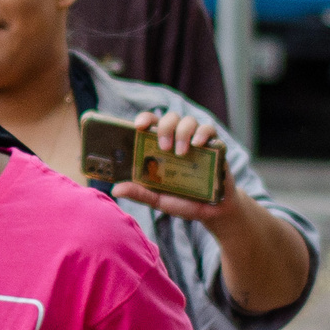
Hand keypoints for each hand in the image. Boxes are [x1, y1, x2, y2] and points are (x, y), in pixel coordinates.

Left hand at [110, 108, 232, 222]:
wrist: (212, 211)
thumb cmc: (182, 201)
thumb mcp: (158, 199)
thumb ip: (139, 193)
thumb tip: (115, 190)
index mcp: (160, 147)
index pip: (151, 124)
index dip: (144, 119)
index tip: (138, 126)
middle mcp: (178, 139)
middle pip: (170, 118)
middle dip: (165, 127)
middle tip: (164, 147)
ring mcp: (196, 140)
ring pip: (188, 121)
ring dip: (183, 132)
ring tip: (181, 153)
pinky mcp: (214, 145)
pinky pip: (209, 130)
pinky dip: (203, 133)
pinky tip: (198, 144)